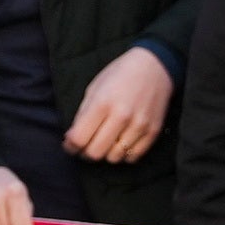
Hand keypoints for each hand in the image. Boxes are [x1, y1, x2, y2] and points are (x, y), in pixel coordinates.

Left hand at [63, 44, 177, 162]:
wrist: (155, 67)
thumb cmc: (120, 75)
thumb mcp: (94, 88)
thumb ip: (82, 115)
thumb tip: (72, 139)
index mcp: (102, 103)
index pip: (79, 138)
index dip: (70, 146)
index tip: (70, 145)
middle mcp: (121, 116)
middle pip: (95, 153)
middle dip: (85, 153)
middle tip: (86, 145)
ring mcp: (139, 126)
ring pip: (114, 158)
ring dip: (105, 154)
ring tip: (105, 142)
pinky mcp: (153, 132)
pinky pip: (132, 157)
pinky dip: (123, 154)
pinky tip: (120, 143)